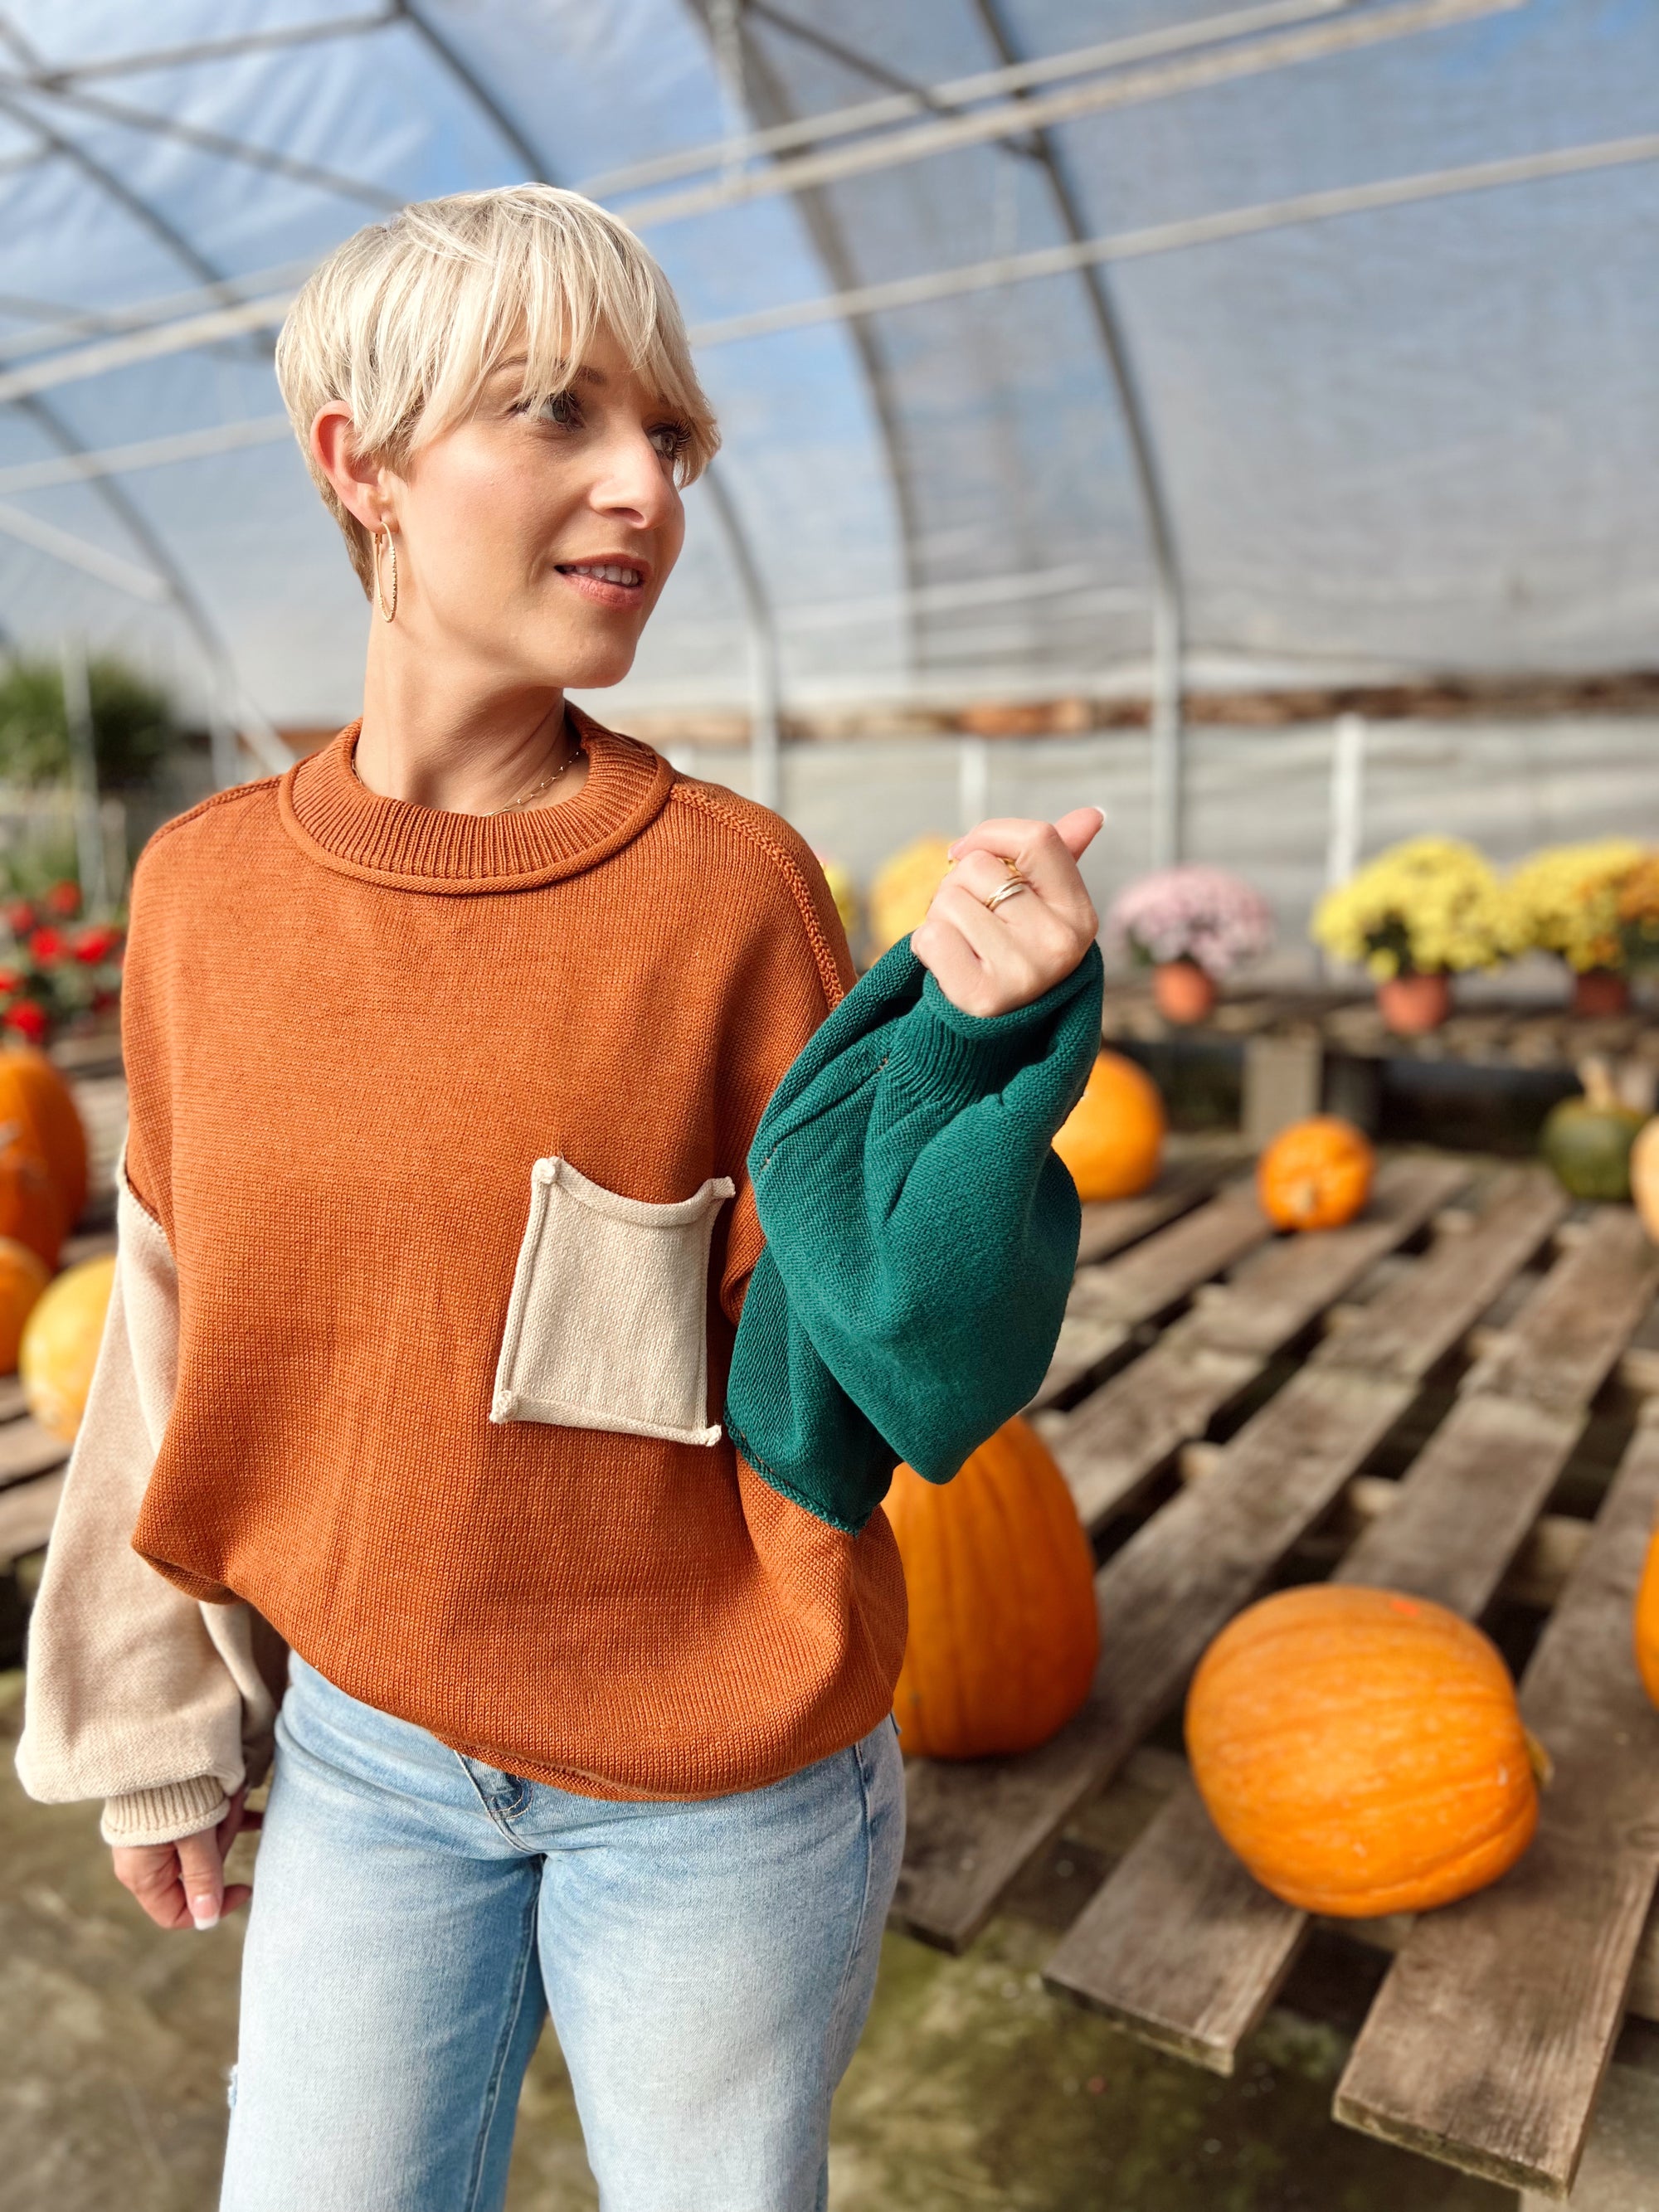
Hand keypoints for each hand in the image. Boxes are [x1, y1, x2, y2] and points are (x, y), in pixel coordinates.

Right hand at [112, 1785, 259, 1930]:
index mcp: (143, 1875)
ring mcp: (158, 1838)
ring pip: (204, 1846)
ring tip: (233, 1795)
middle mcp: (146, 1861)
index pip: (176, 1913)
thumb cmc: (172, 1795)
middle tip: (229, 1812)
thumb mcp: (194, 1837)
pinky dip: (225, 1815)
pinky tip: (250, 1807)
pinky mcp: (170, 1817)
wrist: (156, 1744)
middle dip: (220, 1844)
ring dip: (224, 1822)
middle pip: (195, 1874)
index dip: (212, 1907)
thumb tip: (208, 1920)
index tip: (246, 1887)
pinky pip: (203, 1825)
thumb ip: (203, 1878)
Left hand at [911, 808, 1103, 1018]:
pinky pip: (929, 937)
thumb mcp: (1042, 907)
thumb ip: (1060, 858)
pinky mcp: (981, 999)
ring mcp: (1022, 974)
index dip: (991, 834)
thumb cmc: (1012, 950)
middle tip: (971, 920)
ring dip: (939, 917)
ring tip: (962, 944)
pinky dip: (925, 946)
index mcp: (1080, 915)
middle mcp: (1059, 945)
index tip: (967, 852)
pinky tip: (947, 966)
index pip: (1037, 838)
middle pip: (979, 868)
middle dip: (958, 886)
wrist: (992, 1029)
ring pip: (948, 901)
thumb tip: (1092, 814)